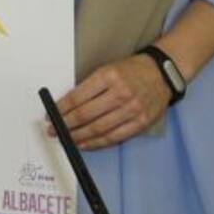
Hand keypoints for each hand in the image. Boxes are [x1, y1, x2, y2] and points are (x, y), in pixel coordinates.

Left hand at [51, 54, 171, 150]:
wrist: (161, 74)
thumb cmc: (131, 71)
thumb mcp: (107, 69)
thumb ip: (90, 87)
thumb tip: (67, 106)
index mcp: (108, 76)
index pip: (78, 96)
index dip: (61, 108)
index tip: (51, 114)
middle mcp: (120, 92)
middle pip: (86, 114)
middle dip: (65, 124)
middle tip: (53, 129)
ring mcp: (132, 109)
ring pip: (99, 128)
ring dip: (78, 136)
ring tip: (66, 138)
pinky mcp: (141, 123)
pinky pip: (115, 137)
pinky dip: (97, 143)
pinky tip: (85, 143)